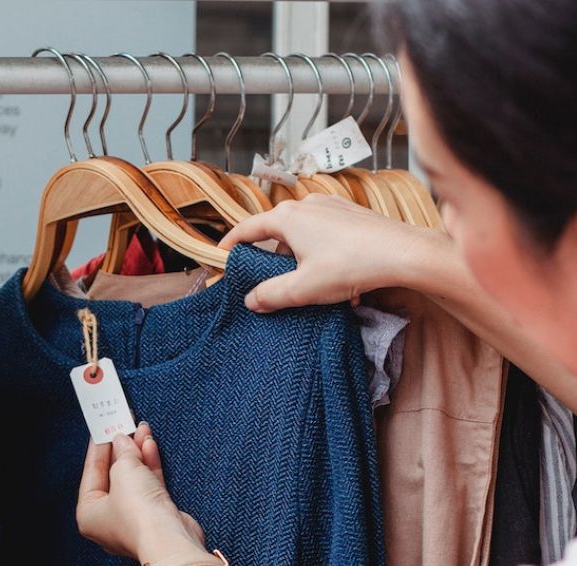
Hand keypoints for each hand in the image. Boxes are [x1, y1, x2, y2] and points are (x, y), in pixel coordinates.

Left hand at [76, 421, 205, 562]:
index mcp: (89, 514)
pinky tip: (150, 446)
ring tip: (141, 430)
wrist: (170, 541)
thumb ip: (122, 453)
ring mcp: (133, 518)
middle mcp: (109, 518)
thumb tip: (122, 441)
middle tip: (124, 426)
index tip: (103, 428)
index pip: (91, 473)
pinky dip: (150, 465)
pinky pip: (149, 485)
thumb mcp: (123, 471)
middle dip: (121, 449)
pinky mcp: (155, 516)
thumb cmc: (138, 515)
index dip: (98, 448)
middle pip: (113, 475)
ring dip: (138, 454)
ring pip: (133, 479)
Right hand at [220, 193, 438, 311]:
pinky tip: (337, 280)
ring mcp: (332, 207)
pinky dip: (322, 256)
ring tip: (312, 288)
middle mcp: (307, 205)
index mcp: (288, 218)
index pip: (248, 228)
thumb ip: (270, 295)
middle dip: (272, 259)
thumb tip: (251, 300)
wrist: (403, 253)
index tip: (222, 255)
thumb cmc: (350, 265)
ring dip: (301, 261)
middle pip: (277, 233)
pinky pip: (325, 236)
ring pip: (303, 236)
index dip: (232, 243)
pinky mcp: (352, 215)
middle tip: (270, 282)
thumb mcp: (302, 288)